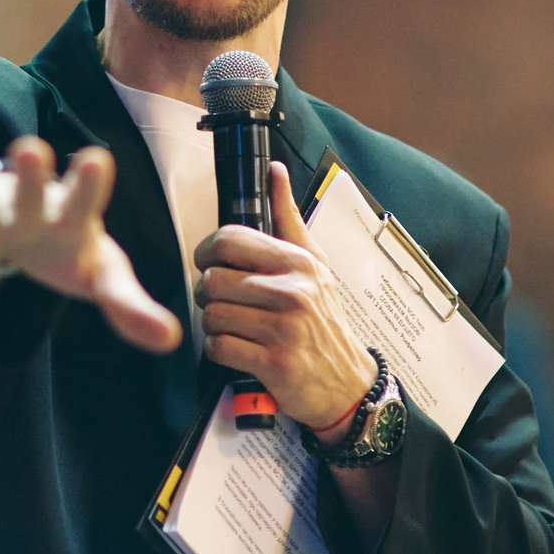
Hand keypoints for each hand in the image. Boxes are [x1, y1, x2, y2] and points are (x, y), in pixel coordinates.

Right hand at [0, 136, 182, 354]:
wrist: (20, 231)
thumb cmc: (69, 247)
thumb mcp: (103, 275)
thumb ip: (131, 305)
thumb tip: (172, 340)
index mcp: (73, 211)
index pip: (85, 195)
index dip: (89, 180)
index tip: (95, 158)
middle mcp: (31, 203)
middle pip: (32, 184)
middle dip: (31, 169)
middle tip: (31, 149)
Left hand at [193, 161, 374, 430]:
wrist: (347, 383)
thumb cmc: (323, 320)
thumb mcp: (313, 263)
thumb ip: (287, 217)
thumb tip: (274, 170)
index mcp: (297, 262)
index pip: (228, 240)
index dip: (207, 253)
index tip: (211, 265)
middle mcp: (292, 291)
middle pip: (211, 280)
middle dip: (209, 296)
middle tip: (226, 304)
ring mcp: (283, 328)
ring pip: (211, 315)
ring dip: (214, 325)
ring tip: (236, 328)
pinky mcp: (274, 363)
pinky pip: (218, 348)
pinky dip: (220, 351)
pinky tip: (239, 350)